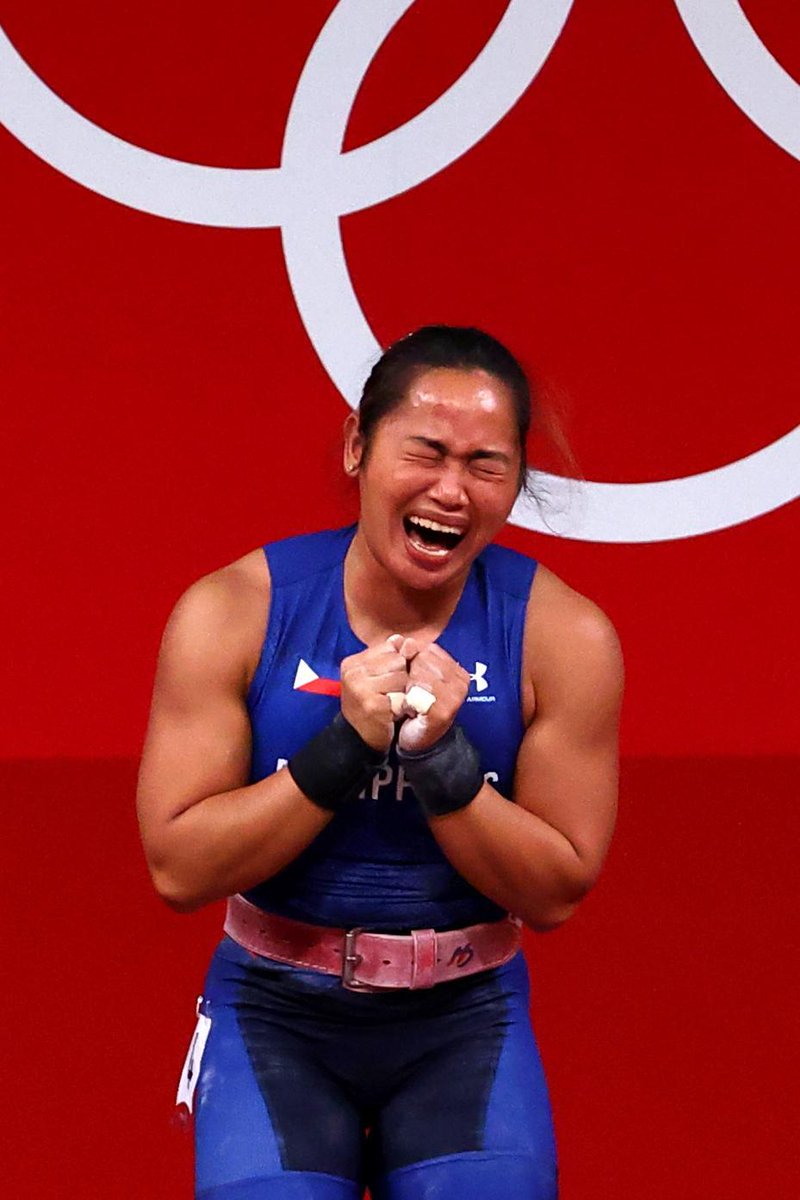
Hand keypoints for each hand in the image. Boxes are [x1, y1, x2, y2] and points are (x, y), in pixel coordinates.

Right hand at [340, 636, 415, 750]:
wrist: (359, 738)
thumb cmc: (372, 703)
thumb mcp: (378, 676)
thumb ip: (392, 656)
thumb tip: (408, 641)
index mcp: (353, 662)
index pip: (390, 647)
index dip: (397, 664)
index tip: (386, 680)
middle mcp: (353, 672)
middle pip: (398, 661)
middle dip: (401, 678)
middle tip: (389, 694)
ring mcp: (361, 688)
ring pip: (401, 678)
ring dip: (402, 692)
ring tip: (390, 702)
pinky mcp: (372, 705)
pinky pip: (401, 696)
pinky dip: (401, 706)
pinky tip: (391, 713)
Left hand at [397, 643, 468, 752]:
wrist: (419, 740)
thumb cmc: (417, 705)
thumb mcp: (416, 676)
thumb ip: (412, 656)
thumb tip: (405, 640)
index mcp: (457, 670)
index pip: (428, 650)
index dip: (412, 660)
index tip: (409, 678)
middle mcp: (461, 681)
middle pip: (423, 660)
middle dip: (409, 673)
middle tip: (410, 693)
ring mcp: (454, 696)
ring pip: (419, 674)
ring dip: (407, 688)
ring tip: (411, 701)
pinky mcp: (443, 711)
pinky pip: (417, 693)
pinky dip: (407, 701)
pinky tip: (410, 710)